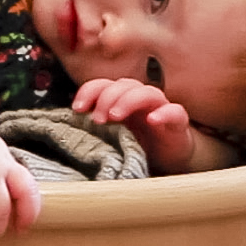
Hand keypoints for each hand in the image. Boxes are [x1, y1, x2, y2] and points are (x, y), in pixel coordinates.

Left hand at [73, 76, 194, 174]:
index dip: (89, 91)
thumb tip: (68, 124)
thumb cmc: (137, 144)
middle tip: (97, 119)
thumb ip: (95, 126)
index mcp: (121, 99)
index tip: (77, 108)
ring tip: (115, 116)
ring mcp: (160, 108)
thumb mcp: (111, 136)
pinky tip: (153, 120)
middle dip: (107, 98)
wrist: (169, 160)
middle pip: (124, 85)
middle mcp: (140, 99)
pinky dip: (164, 113)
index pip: (104, 85)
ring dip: (129, 100)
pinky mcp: (178, 123)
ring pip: (148, 92)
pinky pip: (175, 112)